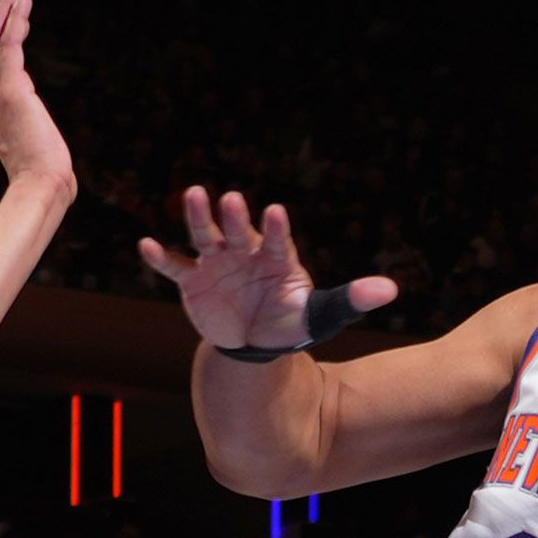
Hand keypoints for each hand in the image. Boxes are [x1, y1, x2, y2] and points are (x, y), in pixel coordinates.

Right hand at [0, 0, 73, 206]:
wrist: (40, 189)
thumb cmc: (44, 177)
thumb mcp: (35, 147)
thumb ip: (34, 131)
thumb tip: (47, 142)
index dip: (1, 32)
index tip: (17, 12)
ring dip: (7, 7)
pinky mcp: (12, 90)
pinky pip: (9, 44)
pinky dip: (16, 19)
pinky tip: (23, 0)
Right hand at [136, 188, 394, 355]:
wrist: (255, 343)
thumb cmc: (289, 321)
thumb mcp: (321, 313)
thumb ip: (350, 299)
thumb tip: (391, 291)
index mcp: (276, 257)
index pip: (278, 238)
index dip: (277, 228)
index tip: (278, 211)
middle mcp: (245, 252)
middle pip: (238, 230)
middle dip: (234, 216)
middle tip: (231, 197)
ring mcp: (217, 264)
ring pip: (205, 236)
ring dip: (198, 217)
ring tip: (193, 194)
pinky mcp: (193, 282)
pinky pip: (175, 267)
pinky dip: (160, 257)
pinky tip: (145, 244)